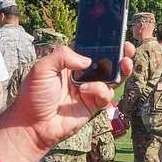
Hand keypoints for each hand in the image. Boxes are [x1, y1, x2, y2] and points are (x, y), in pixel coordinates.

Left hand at [13, 43, 134, 150]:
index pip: (89, 49)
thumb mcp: (42, 68)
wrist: (32, 125)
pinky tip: (86, 90)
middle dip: (119, 54)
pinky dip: (100, 89)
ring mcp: (89, 90)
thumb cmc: (33, 96)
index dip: (102, 43)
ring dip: (121, 69)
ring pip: (112, 78)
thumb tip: (87, 60)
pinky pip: (106, 94)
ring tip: (126, 62)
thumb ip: (62, 56)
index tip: (114, 36)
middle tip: (128, 47)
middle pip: (106, 62)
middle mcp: (82, 75)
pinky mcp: (93, 105)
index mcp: (69, 63)